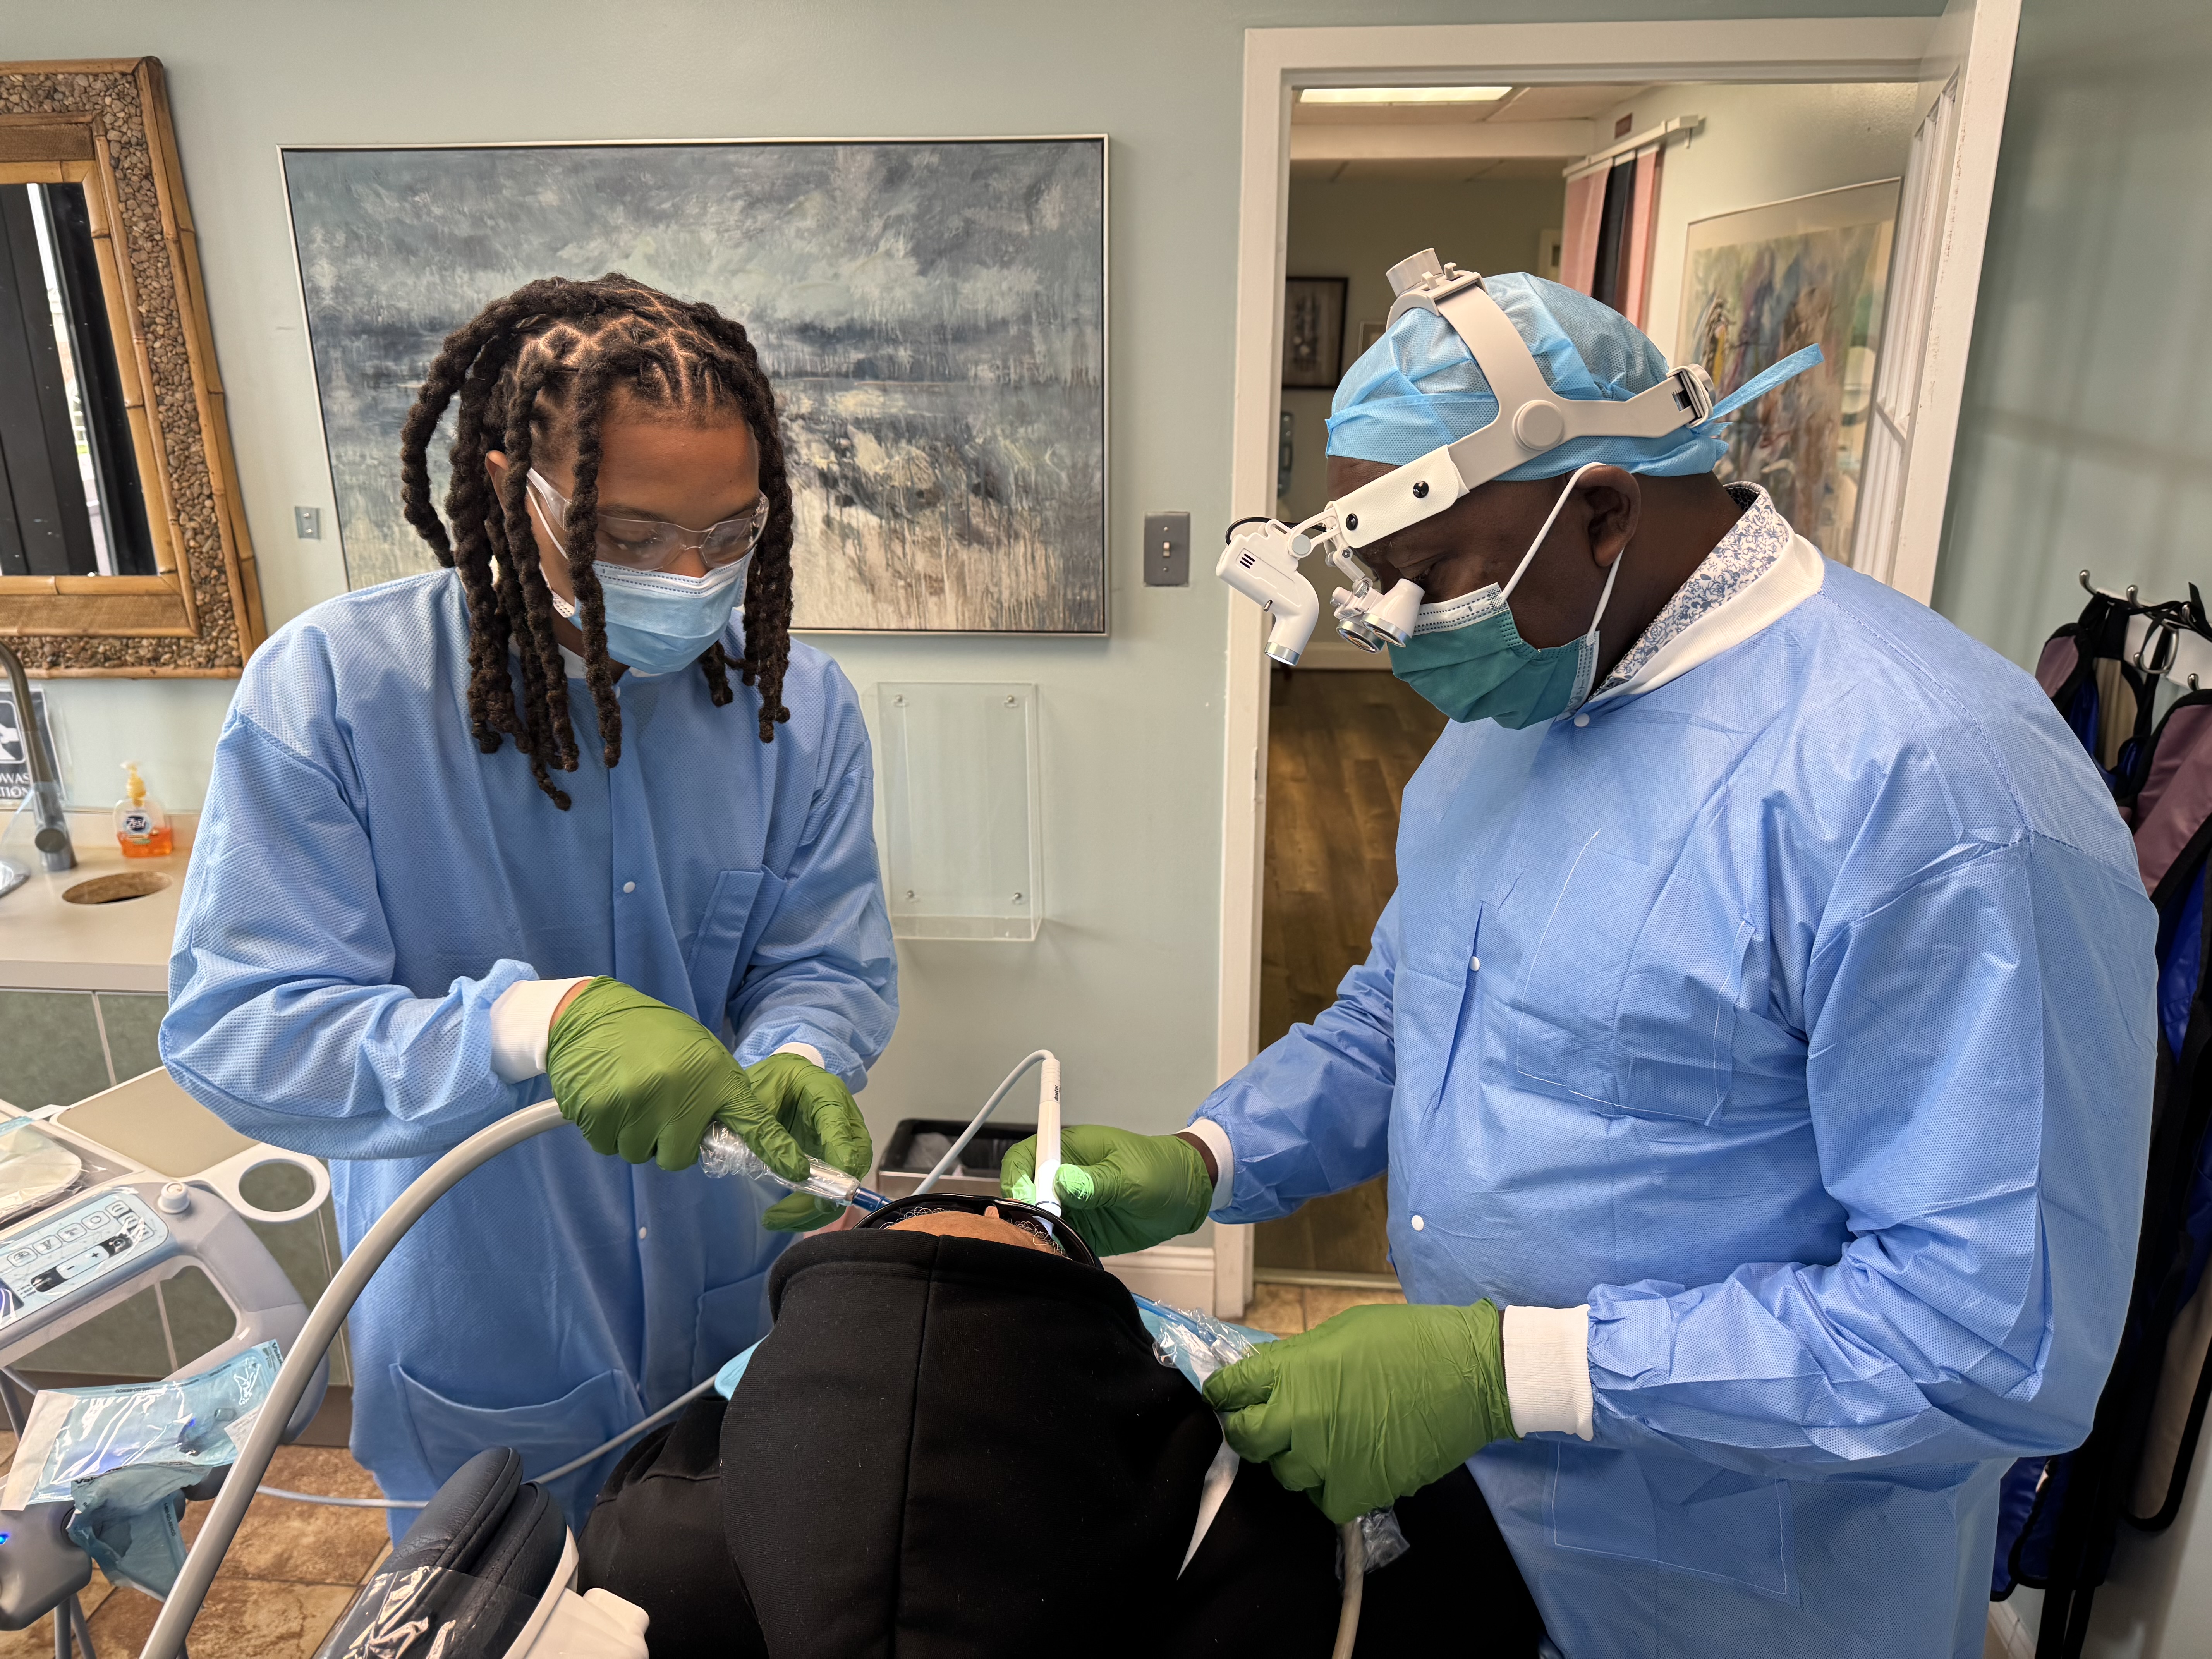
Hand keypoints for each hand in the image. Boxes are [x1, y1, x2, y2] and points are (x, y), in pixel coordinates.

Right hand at [547, 979, 763, 1170]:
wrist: (593, 1014)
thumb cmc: (653, 1036)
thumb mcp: (700, 1053)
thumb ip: (717, 1092)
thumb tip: (730, 1135)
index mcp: (713, 1075)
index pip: (751, 1120)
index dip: (775, 1148)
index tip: (796, 1170)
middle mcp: (679, 1092)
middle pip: (679, 1157)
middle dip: (668, 1141)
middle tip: (658, 1107)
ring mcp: (637, 1104)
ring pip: (639, 1154)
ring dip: (635, 1135)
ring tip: (631, 1096)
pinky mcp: (599, 1112)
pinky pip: (607, 1147)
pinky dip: (606, 1130)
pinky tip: (608, 1097)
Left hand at [741, 1051, 872, 1231]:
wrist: (784, 1073)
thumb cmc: (772, 1080)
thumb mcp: (760, 1096)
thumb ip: (768, 1131)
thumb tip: (791, 1172)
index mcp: (829, 1096)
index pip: (845, 1135)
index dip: (839, 1167)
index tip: (821, 1196)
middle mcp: (845, 1120)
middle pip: (853, 1165)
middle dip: (824, 1198)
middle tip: (784, 1215)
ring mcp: (843, 1140)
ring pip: (845, 1182)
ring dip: (815, 1209)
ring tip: (776, 1220)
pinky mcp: (833, 1155)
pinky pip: (833, 1185)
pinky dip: (812, 1205)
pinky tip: (784, 1214)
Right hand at [998, 1124, 1212, 1257]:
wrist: (1187, 1196)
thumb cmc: (1162, 1171)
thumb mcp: (1132, 1175)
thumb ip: (1097, 1182)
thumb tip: (1062, 1183)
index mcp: (1071, 1150)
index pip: (1026, 1157)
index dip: (1018, 1176)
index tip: (1028, 1198)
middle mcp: (1064, 1177)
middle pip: (1023, 1191)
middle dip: (1023, 1210)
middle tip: (1040, 1227)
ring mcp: (1071, 1205)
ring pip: (1036, 1219)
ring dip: (1037, 1232)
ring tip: (1049, 1245)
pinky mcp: (1081, 1230)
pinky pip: (1057, 1240)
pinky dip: (1054, 1248)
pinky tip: (1060, 1256)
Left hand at [1202, 1300, 1514, 1523]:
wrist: (1470, 1373)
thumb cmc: (1409, 1341)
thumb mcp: (1341, 1332)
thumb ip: (1297, 1358)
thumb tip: (1268, 1374)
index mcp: (1294, 1370)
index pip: (1231, 1389)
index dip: (1223, 1393)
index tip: (1224, 1397)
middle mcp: (1301, 1417)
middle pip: (1247, 1438)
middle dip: (1247, 1429)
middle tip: (1261, 1423)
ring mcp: (1329, 1459)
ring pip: (1283, 1473)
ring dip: (1290, 1459)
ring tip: (1311, 1444)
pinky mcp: (1360, 1488)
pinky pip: (1322, 1502)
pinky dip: (1325, 1489)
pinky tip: (1339, 1470)